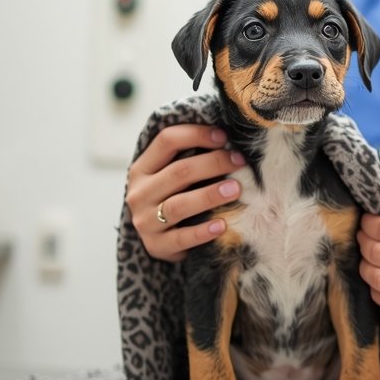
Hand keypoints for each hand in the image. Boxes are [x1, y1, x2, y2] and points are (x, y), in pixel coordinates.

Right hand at [125, 124, 244, 262]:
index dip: (196, 134)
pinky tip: (223, 225)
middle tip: (239, 162)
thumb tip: (227, 139)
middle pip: (178, 172)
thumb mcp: (170, 176)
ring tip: (236, 189)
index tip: (224, 137)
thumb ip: (188, 157)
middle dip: (213, 163)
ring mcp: (145, 221)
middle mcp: (140, 193)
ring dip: (210, 195)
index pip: (166, 141)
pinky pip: (182, 238)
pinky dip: (203, 231)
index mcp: (142, 169)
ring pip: (179, 205)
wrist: (158, 240)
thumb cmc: (173, 198)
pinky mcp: (156, 246)